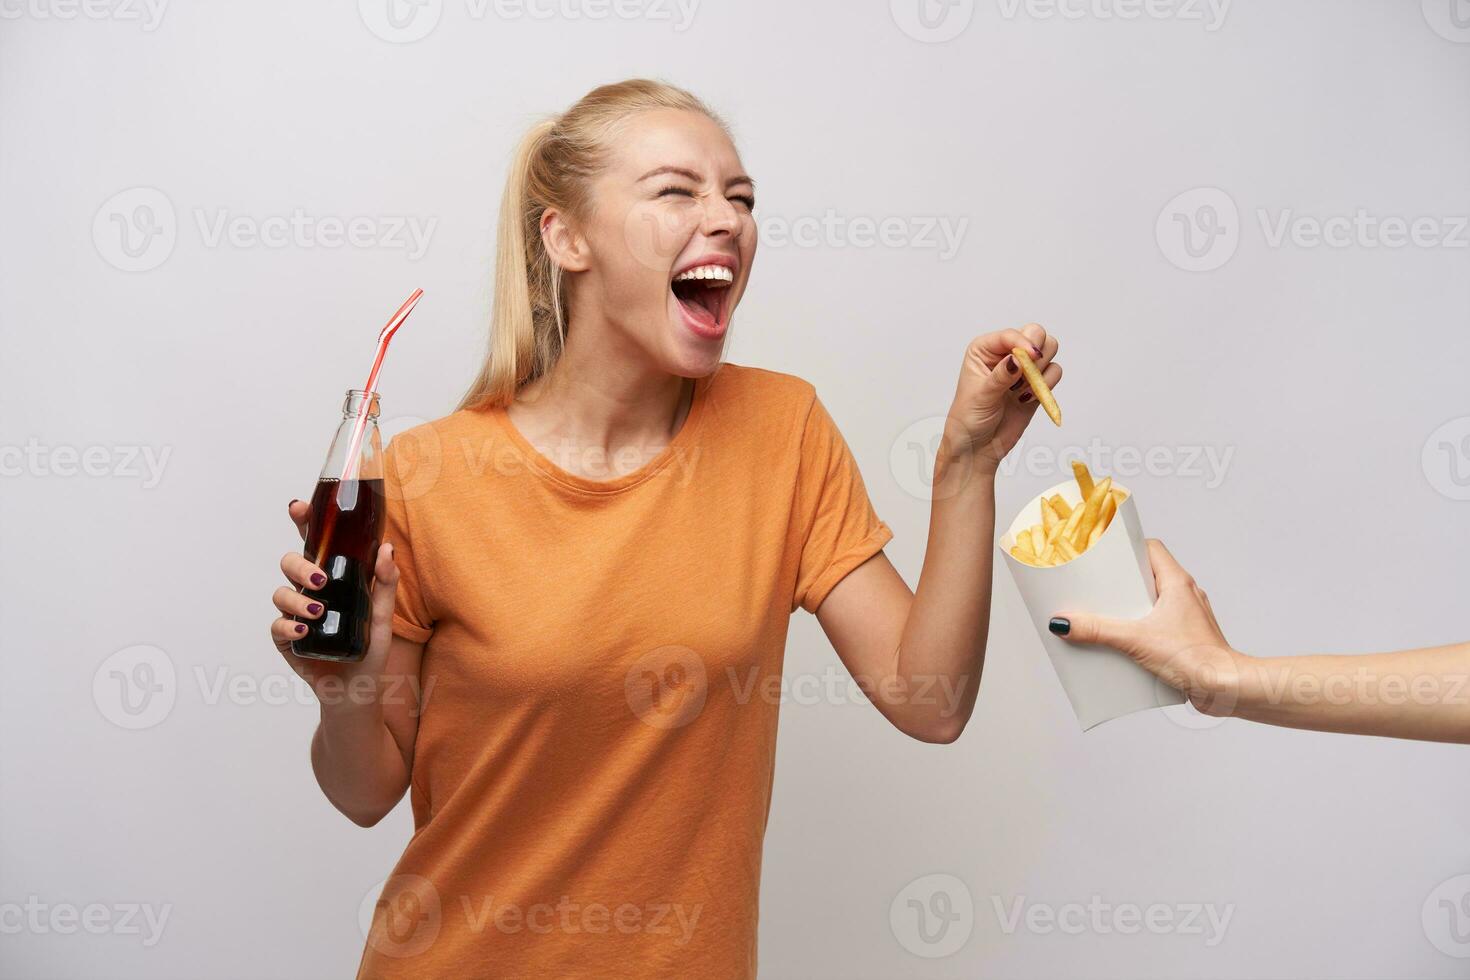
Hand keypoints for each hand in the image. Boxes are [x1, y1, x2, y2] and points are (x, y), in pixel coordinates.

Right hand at [269, 498, 399, 708]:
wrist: (358, 690)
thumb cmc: (370, 650)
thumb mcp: (384, 616)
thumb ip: (386, 584)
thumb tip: (387, 549)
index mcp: (332, 578)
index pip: (314, 545)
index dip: (303, 523)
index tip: (299, 507)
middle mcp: (309, 592)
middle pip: (290, 563)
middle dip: (300, 566)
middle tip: (321, 581)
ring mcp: (295, 615)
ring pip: (280, 593)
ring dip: (296, 599)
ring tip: (317, 611)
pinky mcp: (287, 640)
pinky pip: (277, 626)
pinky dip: (288, 626)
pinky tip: (303, 632)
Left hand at [947, 323, 1060, 470]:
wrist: (978, 446)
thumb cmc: (969, 418)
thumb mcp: (981, 395)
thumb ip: (1001, 376)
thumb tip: (1018, 359)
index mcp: (984, 349)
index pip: (1011, 335)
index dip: (1023, 343)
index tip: (1031, 357)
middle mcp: (1005, 354)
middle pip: (1036, 334)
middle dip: (1036, 354)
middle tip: (1025, 375)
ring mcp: (1023, 368)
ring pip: (1049, 350)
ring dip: (1041, 371)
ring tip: (1020, 390)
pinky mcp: (1036, 384)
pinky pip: (1054, 372)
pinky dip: (1046, 385)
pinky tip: (1026, 399)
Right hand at [1051, 539, 1244, 715]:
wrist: (1226, 688)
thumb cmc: (1197, 658)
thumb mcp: (1136, 641)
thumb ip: (1098, 631)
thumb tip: (1065, 623)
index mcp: (1177, 583)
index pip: (1151, 548)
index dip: (1128, 548)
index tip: (1104, 554)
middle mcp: (1185, 595)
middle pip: (1147, 575)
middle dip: (1121, 582)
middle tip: (1098, 589)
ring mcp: (1188, 616)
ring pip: (1153, 601)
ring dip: (1130, 608)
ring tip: (1106, 617)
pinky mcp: (1186, 637)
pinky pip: (1158, 623)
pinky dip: (1140, 628)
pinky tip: (1124, 643)